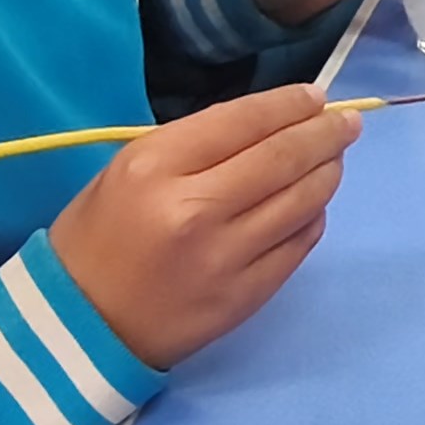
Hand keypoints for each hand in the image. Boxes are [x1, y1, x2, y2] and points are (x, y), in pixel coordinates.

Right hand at [47, 86, 358, 368]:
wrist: (78, 328)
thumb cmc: (98, 238)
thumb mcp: (127, 170)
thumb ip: (194, 144)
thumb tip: (266, 123)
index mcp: (155, 168)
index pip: (242, 121)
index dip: (289, 104)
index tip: (315, 97)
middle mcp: (195, 210)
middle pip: (282, 158)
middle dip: (324, 134)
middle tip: (346, 123)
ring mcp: (225, 258)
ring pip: (301, 202)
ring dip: (327, 173)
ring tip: (335, 158)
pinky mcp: (245, 297)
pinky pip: (298, 246)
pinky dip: (312, 218)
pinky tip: (312, 205)